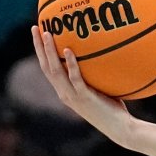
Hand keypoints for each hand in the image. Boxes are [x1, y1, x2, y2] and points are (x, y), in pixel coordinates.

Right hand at [31, 27, 133, 143]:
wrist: (120, 128)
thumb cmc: (113, 109)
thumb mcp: (100, 89)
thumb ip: (95, 75)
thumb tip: (102, 53)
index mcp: (65, 91)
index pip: (48, 69)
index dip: (41, 52)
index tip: (38, 34)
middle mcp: (64, 93)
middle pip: (45, 66)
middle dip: (39, 46)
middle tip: (35, 28)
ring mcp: (72, 96)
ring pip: (55, 70)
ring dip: (50, 51)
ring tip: (48, 33)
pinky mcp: (84, 98)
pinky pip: (75, 78)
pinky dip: (71, 64)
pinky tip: (70, 50)